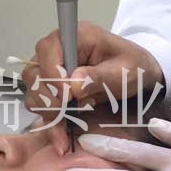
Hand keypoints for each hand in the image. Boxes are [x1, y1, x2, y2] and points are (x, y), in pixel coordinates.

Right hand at [21, 22, 163, 135]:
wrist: (137, 78)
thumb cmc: (133, 68)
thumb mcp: (124, 72)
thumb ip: (99, 77)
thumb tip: (73, 83)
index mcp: (75, 35)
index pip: (48, 50)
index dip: (52, 74)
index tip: (67, 97)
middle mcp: (57, 49)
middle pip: (33, 72)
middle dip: (48, 97)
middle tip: (67, 112)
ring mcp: (51, 68)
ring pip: (33, 90)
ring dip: (48, 111)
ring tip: (69, 123)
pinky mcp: (51, 86)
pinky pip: (40, 104)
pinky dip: (49, 121)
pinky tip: (62, 135)